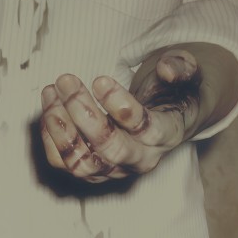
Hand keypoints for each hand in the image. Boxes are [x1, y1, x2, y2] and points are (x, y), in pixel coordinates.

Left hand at [39, 49, 201, 182]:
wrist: (165, 119)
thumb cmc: (172, 92)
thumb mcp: (187, 74)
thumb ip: (182, 67)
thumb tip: (167, 68)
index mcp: (166, 135)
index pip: (144, 130)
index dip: (120, 106)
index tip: (99, 79)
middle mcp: (141, 159)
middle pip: (110, 150)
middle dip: (83, 114)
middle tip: (66, 80)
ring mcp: (115, 169)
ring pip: (83, 163)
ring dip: (61, 127)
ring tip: (52, 91)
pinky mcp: (93, 170)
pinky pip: (66, 162)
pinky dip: (51, 136)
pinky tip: (51, 105)